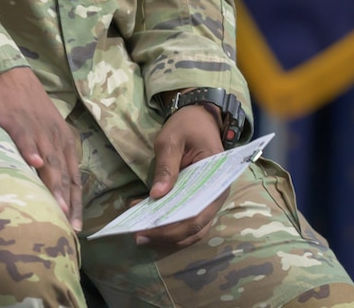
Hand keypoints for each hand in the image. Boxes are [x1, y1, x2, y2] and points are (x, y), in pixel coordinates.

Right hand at [0, 66, 82, 230]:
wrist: (6, 73)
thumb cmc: (24, 104)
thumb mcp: (43, 129)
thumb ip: (48, 154)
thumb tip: (50, 183)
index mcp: (63, 139)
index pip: (74, 176)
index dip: (76, 201)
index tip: (76, 225)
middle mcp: (54, 136)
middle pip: (64, 172)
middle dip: (67, 200)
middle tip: (68, 225)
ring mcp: (36, 128)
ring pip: (48, 159)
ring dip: (54, 184)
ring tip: (58, 207)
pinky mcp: (16, 120)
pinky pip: (25, 137)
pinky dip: (30, 150)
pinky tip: (33, 165)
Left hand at [135, 103, 226, 247]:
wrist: (199, 117)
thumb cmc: (187, 126)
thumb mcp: (171, 140)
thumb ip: (166, 167)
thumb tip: (157, 195)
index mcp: (216, 179)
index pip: (196, 214)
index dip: (172, 227)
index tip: (146, 229)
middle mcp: (216, 195)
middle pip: (194, 227)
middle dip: (166, 235)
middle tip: (137, 236)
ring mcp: (209, 200)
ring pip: (192, 230)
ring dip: (168, 236)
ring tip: (140, 234)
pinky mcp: (199, 200)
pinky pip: (187, 221)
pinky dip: (170, 228)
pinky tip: (148, 223)